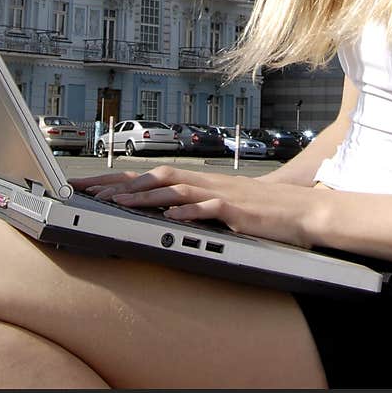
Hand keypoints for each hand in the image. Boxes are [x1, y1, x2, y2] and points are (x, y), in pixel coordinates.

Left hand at [68, 166, 320, 246]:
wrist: (302, 210)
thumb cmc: (264, 211)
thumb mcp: (224, 206)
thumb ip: (196, 206)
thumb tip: (165, 212)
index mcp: (201, 182)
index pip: (153, 176)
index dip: (121, 180)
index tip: (92, 186)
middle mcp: (207, 183)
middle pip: (157, 176)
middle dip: (121, 184)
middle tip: (90, 192)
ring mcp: (222, 194)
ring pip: (177, 189)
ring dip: (146, 196)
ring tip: (118, 204)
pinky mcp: (237, 210)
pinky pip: (209, 209)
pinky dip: (188, 212)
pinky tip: (169, 216)